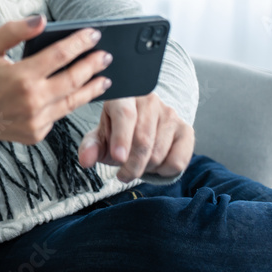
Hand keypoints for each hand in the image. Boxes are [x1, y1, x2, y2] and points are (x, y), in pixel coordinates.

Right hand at [0, 16, 112, 144]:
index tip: (94, 34)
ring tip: (104, 79)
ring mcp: (35, 121)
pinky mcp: (35, 134)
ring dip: (90, 89)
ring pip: (72, 102)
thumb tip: (42, 20)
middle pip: (73, 80)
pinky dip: (68, 104)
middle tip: (106, 55)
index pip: (60, 55)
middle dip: (92, 65)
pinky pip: (58, 116)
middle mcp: (31, 101)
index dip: (79, 42)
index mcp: (20, 77)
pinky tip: (76, 94)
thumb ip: (14, 31)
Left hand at [78, 92, 194, 181]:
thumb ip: (90, 147)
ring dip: (146, 168)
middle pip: (143, 140)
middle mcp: (150, 101)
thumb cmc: (118, 130)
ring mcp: (170, 114)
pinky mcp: (186, 129)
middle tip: (123, 174)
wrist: (143, 124)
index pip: (125, 115)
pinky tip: (155, 164)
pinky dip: (164, 171)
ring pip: (158, 153)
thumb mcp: (100, 136)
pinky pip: (178, 160)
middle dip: (131, 165)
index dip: (121, 138)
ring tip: (138, 163)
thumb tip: (85, 160)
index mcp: (125, 97)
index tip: (117, 158)